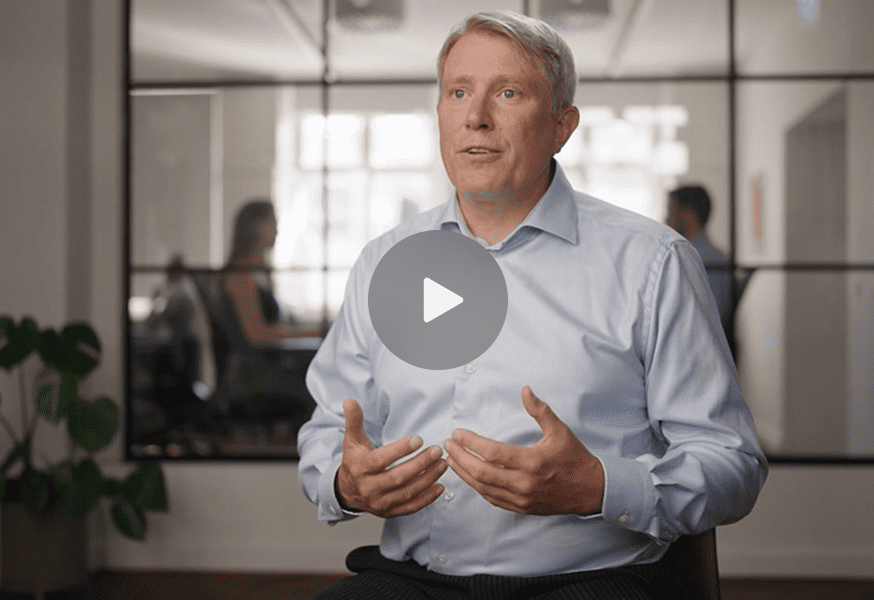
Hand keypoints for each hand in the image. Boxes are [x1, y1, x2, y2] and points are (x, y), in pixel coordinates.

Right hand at [336, 398, 446, 517]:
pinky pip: (411, 507)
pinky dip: (427, 498)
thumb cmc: (354, 462)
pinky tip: (439, 486)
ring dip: (428, 479)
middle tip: (436, 451)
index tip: (418, 439)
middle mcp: (370, 487)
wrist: (347, 491)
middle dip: (420, 464)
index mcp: (361, 468)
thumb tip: (350, 401)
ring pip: (407, 492)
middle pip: (398, 477)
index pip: (381, 460)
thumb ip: (354, 420)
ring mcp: (380, 502)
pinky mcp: (389, 511)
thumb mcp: (352, 440)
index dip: (400, 450)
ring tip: (442, 464)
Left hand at [445, 386, 603, 515]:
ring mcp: (521, 498)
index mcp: (532, 461)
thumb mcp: (559, 430)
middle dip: (460, 457)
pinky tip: (468, 476)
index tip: (457, 433)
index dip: (471, 442)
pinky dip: (477, 487)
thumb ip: (540, 410)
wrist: (591, 490)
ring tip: (451, 459)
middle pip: (481, 472)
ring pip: (483, 488)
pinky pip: (492, 499)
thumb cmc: (575, 458)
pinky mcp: (521, 508)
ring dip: (463, 474)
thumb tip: (525, 390)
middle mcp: (524, 483)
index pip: (492, 452)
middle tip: (448, 445)